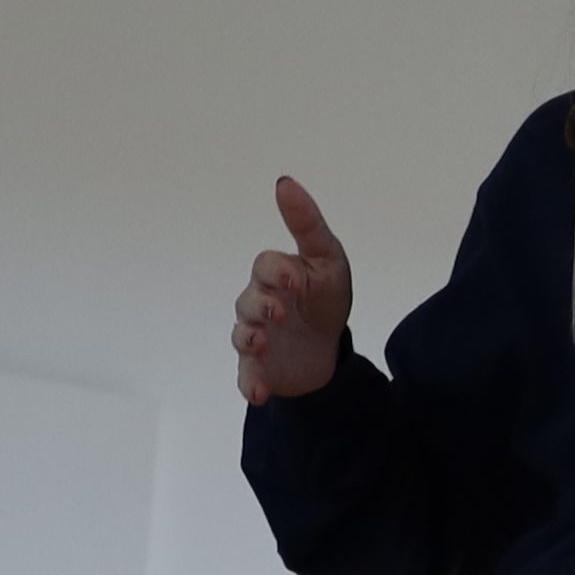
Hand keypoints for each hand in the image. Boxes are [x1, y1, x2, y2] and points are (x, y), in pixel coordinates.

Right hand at [235, 176, 352, 405]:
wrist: (331, 348)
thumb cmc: (326, 297)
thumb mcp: (327, 258)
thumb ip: (306, 223)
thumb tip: (283, 181)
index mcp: (275, 276)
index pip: (265, 266)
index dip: (278, 272)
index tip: (296, 281)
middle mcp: (258, 305)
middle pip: (247, 300)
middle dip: (261, 305)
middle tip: (279, 312)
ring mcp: (256, 338)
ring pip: (242, 336)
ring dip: (250, 339)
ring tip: (262, 344)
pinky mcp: (260, 370)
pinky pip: (246, 377)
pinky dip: (250, 385)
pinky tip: (260, 392)